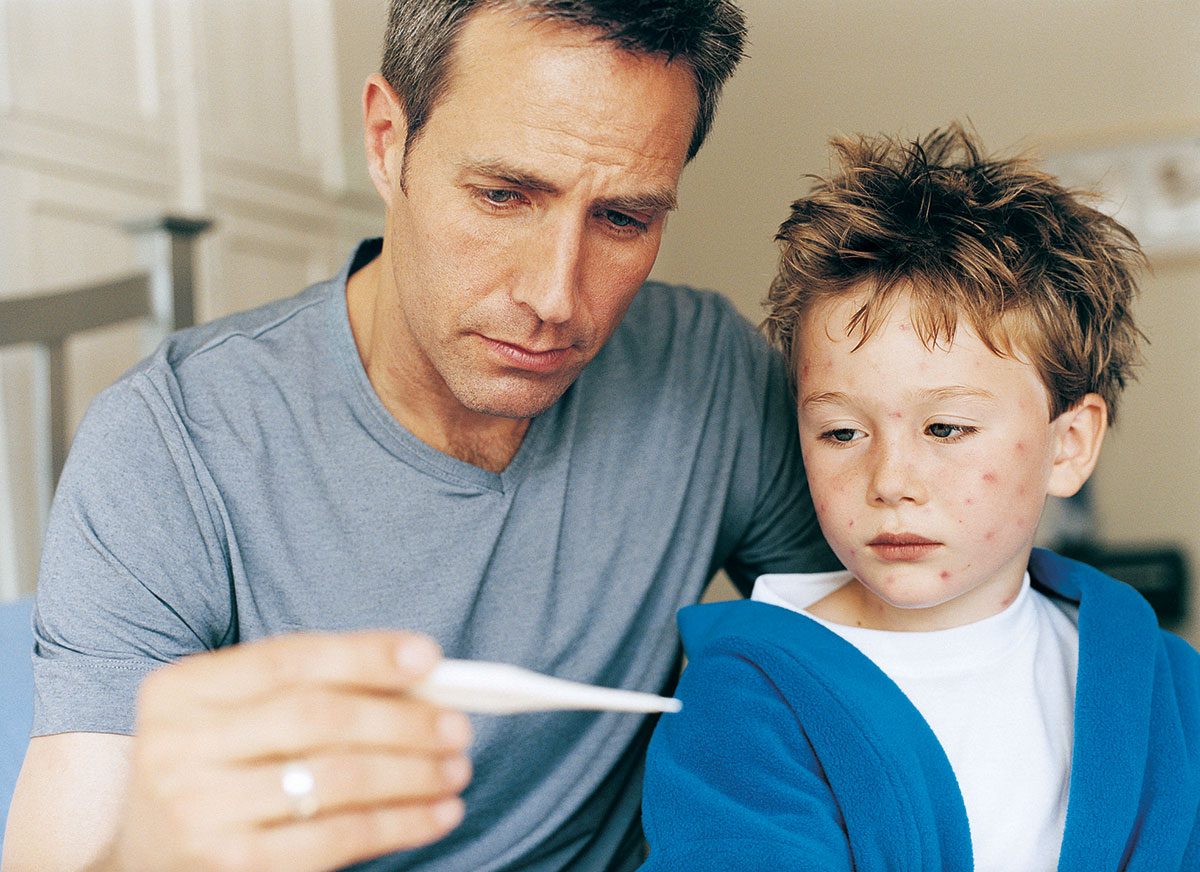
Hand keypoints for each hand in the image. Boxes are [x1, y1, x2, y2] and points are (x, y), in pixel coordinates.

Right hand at [94, 631, 472, 871]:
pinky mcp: (232, 867)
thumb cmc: (219, 764)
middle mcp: (179, 747)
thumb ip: (313, 687)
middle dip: (402, 720)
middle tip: (459, 725)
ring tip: (457, 769)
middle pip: (318, 718)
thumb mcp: (240, 714)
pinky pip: (337, 838)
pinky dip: (401, 823)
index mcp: (181, 690)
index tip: (429, 656)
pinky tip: (439, 813)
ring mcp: (200, 811)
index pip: (289, 659)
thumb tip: (424, 675)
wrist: (143, 854)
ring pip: (335, 780)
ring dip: (413, 773)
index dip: (365, 655)